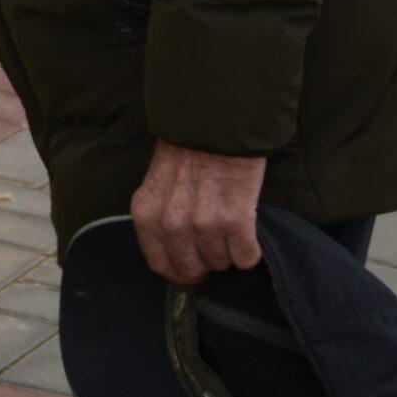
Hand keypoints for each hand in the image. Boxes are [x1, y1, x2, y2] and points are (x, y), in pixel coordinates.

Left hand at [130, 140, 264, 284]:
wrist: (215, 125)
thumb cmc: (187, 150)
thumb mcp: (158, 184)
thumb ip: (161, 218)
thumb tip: (177, 251)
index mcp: (146, 215)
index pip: (159, 264)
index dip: (180, 272)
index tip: (193, 271)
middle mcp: (170, 224)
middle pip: (192, 269)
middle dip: (206, 261)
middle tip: (215, 243)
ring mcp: (202, 225)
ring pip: (221, 263)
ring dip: (228, 251)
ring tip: (229, 225)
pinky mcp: (235, 223)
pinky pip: (245, 258)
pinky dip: (250, 249)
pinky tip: (247, 229)